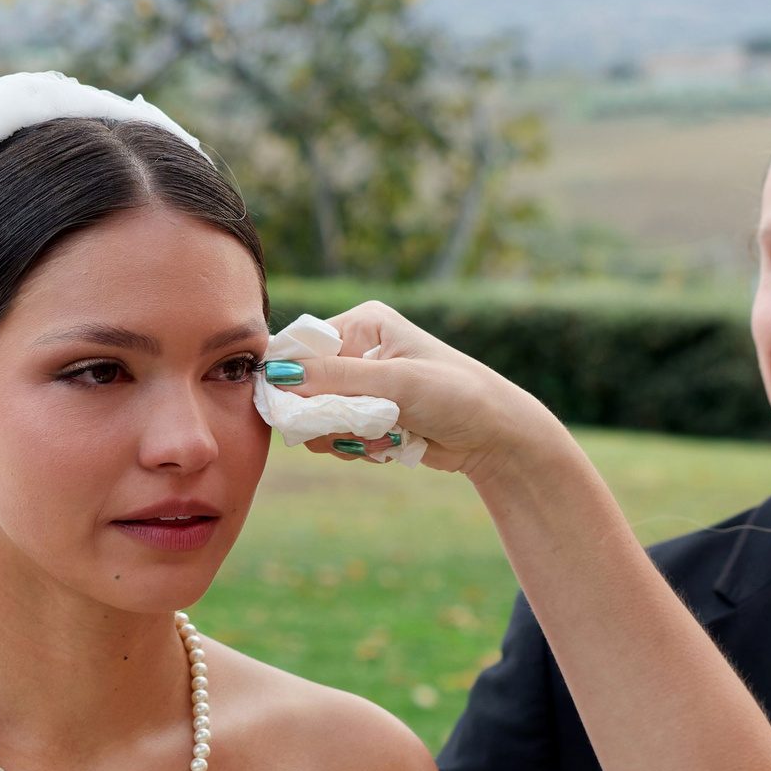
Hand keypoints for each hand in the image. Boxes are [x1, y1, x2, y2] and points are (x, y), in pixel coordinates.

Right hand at [288, 301, 564, 480]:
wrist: (494, 437)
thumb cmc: (454, 395)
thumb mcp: (395, 382)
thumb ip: (335, 379)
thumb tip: (276, 375)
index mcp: (364, 323)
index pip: (301, 347)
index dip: (289, 379)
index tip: (290, 410)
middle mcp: (359, 350)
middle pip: (303, 386)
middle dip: (322, 414)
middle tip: (352, 427)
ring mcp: (363, 386)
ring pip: (317, 417)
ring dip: (341, 435)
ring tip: (379, 436)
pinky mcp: (369, 417)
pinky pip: (336, 437)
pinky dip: (355, 448)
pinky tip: (385, 447)